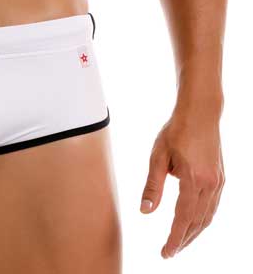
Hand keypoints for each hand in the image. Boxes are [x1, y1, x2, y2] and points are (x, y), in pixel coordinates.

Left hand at [140, 110, 224, 257]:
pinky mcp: (220, 177)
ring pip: (208, 216)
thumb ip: (153, 185)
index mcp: (193, 179)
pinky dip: (203, 219)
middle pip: (197, 222)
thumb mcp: (158, 156)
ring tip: (180, 242)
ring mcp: (218, 182)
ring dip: (194, 232)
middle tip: (169, 252)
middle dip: (184, 240)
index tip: (165, 253)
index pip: (183, 218)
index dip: (174, 238)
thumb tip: (146, 211)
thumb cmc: (176, 130)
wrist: (200, 112)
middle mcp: (210, 184)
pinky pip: (213, 206)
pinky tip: (194, 222)